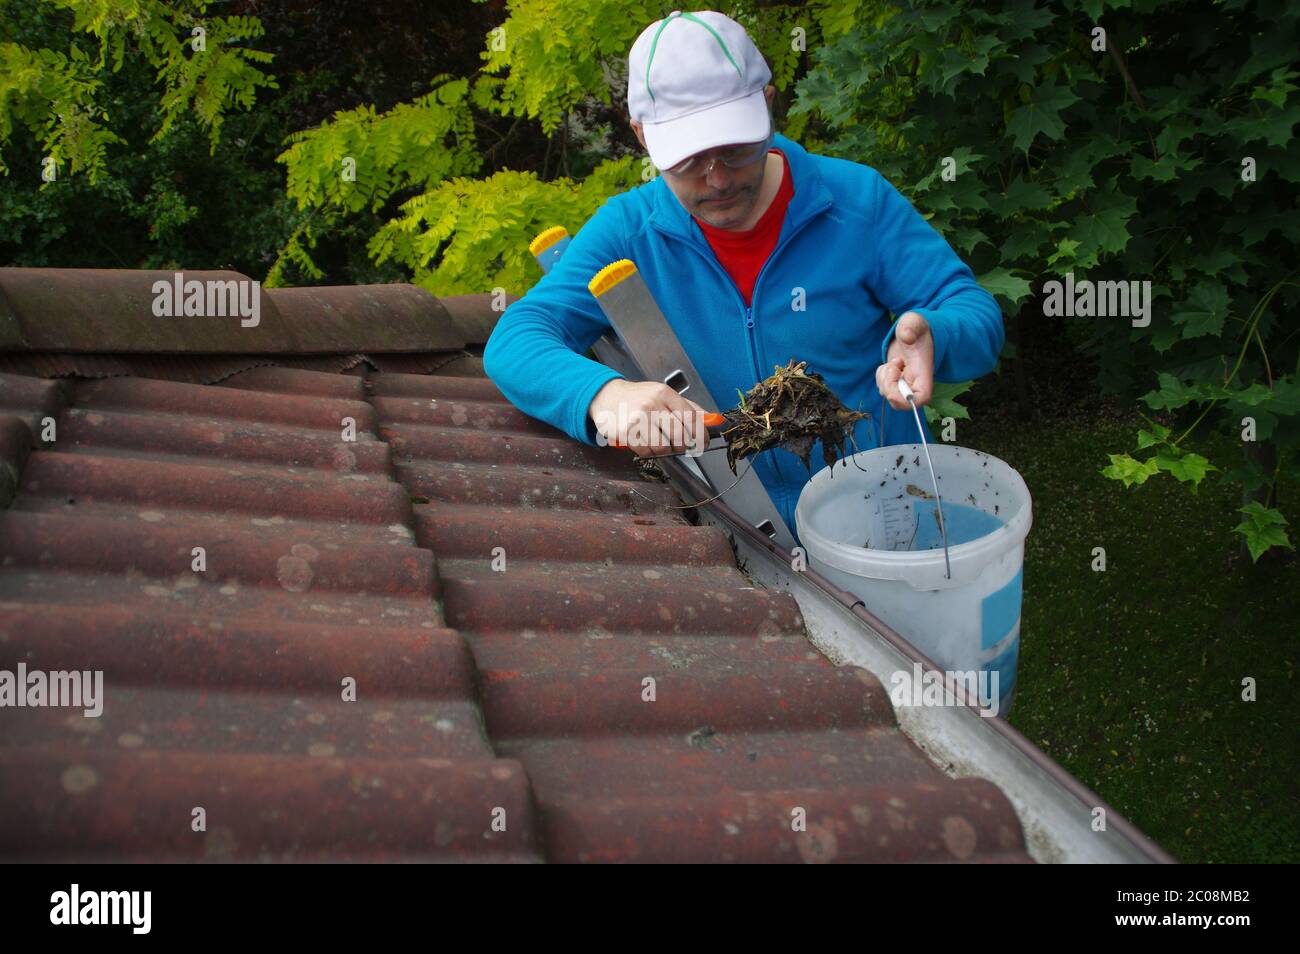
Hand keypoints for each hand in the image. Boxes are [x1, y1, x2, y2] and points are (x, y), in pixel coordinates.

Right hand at [588, 379, 710, 457]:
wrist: (606, 396)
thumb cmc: (638, 397)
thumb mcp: (663, 394)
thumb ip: (687, 407)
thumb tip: (710, 420)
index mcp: (664, 393)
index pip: (691, 417)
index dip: (701, 434)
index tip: (704, 442)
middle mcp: (652, 404)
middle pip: (680, 435)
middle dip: (684, 445)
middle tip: (682, 446)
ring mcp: (638, 419)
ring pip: (663, 446)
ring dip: (665, 449)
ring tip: (658, 440)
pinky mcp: (627, 432)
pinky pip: (647, 451)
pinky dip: (649, 451)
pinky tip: (645, 441)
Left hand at [876, 311, 933, 410]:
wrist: (913, 329)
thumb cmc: (916, 326)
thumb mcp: (914, 321)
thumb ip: (911, 327)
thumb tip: (906, 336)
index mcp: (923, 371)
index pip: (921, 397)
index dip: (906, 400)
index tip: (894, 386)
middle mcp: (915, 381)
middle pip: (901, 401)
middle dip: (889, 386)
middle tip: (892, 366)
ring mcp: (905, 382)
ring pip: (889, 394)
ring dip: (884, 380)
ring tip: (893, 362)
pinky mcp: (895, 380)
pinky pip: (883, 387)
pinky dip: (881, 377)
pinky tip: (888, 365)